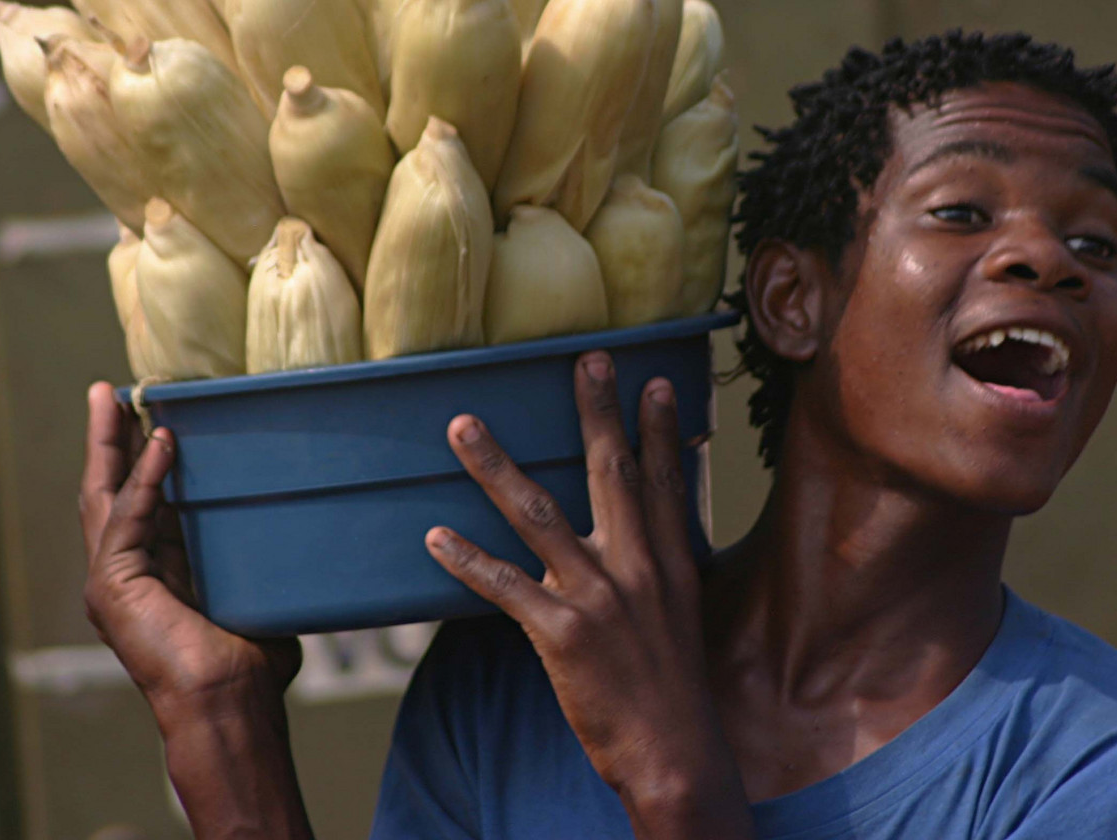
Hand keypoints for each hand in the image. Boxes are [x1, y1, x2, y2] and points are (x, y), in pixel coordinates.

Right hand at [78, 382, 300, 727]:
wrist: (231, 703)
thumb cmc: (253, 660)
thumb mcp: (257, 588)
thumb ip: (263, 555)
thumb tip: (307, 522)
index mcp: (154, 569)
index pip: (141, 498)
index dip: (140, 456)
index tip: (149, 412)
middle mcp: (126, 570)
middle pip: (110, 488)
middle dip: (109, 437)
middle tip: (109, 389)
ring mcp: (113, 579)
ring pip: (105, 494)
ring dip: (110, 444)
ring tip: (114, 398)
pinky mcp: (114, 586)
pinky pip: (130, 518)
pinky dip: (147, 479)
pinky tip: (161, 443)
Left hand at [426, 353, 753, 838]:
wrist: (676, 756)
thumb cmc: (673, 687)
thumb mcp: (681, 617)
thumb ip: (659, 569)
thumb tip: (646, 536)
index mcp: (670, 564)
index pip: (663, 482)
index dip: (658, 429)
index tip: (650, 381)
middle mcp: (637, 568)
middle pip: (611, 475)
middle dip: (595, 414)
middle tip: (585, 360)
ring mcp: (598, 598)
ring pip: (538, 515)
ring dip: (495, 466)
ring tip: (463, 426)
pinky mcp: (561, 634)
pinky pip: (504, 586)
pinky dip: (467, 559)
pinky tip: (435, 535)